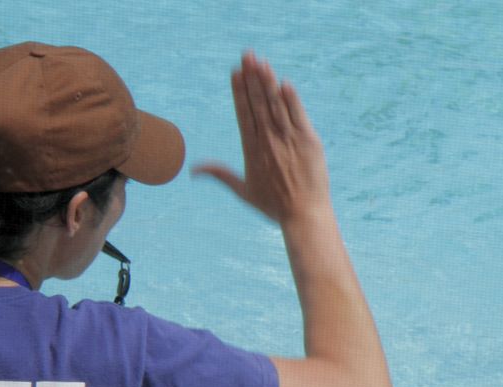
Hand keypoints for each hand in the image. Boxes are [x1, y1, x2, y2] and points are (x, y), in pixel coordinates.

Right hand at [193, 52, 330, 224]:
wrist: (304, 216)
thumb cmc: (274, 206)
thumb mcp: (242, 191)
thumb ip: (219, 175)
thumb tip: (193, 171)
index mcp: (251, 149)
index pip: (243, 113)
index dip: (239, 91)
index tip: (235, 72)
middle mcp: (268, 141)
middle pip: (258, 103)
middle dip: (252, 77)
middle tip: (247, 54)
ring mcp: (288, 139)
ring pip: (276, 104)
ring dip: (268, 81)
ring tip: (261, 61)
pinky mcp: (309, 141)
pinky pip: (298, 115)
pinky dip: (291, 99)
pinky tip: (284, 82)